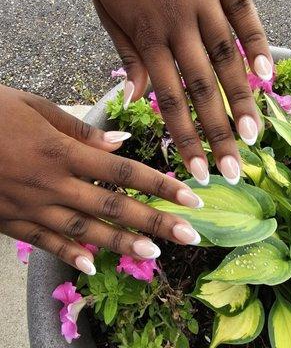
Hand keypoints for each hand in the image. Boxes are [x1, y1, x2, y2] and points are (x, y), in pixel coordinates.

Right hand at [0, 86, 201, 273]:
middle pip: (112, 206)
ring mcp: (32, 206)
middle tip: (188, 236)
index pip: (123, 172)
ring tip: (153, 255)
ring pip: (84, 230)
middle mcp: (52, 183)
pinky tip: (91, 267)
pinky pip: (44, 241)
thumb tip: (118, 143)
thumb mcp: (37, 108)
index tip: (189, 197)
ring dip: (120, 244)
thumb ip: (80, 130)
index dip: (160, 185)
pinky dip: (68, 255)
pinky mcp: (11, 220)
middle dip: (153, 222)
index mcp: (61, 151)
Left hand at [79, 0, 271, 184]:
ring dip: (241, 100)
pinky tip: (267, 74)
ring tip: (253, 135)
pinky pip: (244, 10)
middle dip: (217, 133)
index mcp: (147, 36)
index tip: (197, 170)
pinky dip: (256, 42)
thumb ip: (125, 56)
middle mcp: (178, 23)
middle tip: (231, 168)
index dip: (185, 139)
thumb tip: (135, 99)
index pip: (169, 101)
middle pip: (201, 89)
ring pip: (226, 57)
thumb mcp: (105, 11)